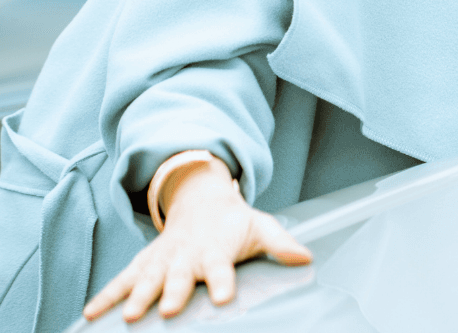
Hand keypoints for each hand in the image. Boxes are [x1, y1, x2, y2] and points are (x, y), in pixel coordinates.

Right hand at [83, 160, 310, 322]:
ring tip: (127, 317)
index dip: (223, 283)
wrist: (202, 200)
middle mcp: (187, 256)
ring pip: (147, 279)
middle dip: (173, 292)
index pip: (222, 269)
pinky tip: (91, 315)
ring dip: (137, 297)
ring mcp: (163, 259)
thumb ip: (282, 243)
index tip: (224, 298)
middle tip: (169, 309)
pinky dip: (107, 295)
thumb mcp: (262, 227)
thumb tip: (306, 257)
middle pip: (179, 276)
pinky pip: (123, 280)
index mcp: (217, 250)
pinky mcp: (145, 262)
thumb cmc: (235, 222)